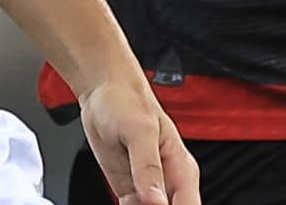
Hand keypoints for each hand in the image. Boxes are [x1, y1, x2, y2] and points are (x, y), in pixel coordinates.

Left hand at [79, 79, 199, 204]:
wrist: (103, 91)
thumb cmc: (128, 100)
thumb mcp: (140, 130)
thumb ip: (147, 167)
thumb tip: (155, 201)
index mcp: (181, 168)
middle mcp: (168, 181)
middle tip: (135, 200)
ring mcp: (148, 187)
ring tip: (128, 199)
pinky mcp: (129, 189)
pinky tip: (122, 202)